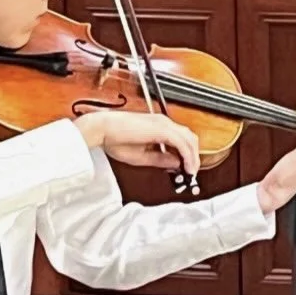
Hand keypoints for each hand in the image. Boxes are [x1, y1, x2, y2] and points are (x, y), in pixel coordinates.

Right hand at [77, 110, 200, 174]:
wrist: (101, 128)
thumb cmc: (114, 139)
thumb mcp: (142, 155)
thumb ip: (160, 159)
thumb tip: (177, 163)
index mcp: (159, 126)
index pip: (182, 138)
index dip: (188, 154)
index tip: (187, 168)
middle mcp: (164, 122)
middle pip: (189, 138)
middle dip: (194, 156)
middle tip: (191, 172)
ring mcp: (164, 124)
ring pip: (189, 140)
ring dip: (193, 157)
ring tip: (191, 172)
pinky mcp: (162, 129)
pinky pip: (182, 143)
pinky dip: (188, 156)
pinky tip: (187, 167)